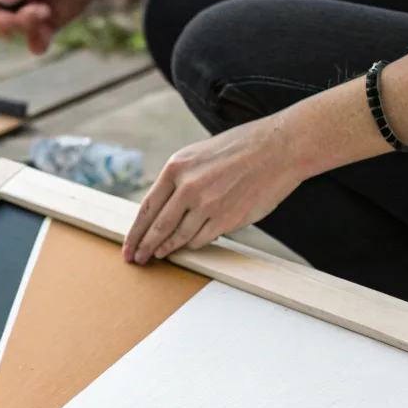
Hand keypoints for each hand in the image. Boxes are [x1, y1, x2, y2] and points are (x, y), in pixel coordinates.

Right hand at [0, 0, 95, 54]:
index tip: (10, 17)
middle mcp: (13, 3)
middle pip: (0, 26)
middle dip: (18, 23)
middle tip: (40, 11)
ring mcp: (28, 16)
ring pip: (19, 35)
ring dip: (32, 29)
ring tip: (48, 13)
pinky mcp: (44, 27)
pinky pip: (35, 44)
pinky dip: (39, 44)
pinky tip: (47, 34)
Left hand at [123, 114, 306, 263]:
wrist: (279, 148)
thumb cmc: (241, 149)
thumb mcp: (199, 155)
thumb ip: (180, 179)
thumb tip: (164, 207)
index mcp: (177, 167)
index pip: (147, 208)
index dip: (134, 232)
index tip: (128, 246)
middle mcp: (188, 187)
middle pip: (158, 227)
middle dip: (144, 247)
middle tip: (136, 259)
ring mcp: (207, 205)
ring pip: (179, 237)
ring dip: (167, 249)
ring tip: (159, 255)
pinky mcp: (226, 219)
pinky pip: (202, 239)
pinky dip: (194, 244)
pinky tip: (189, 245)